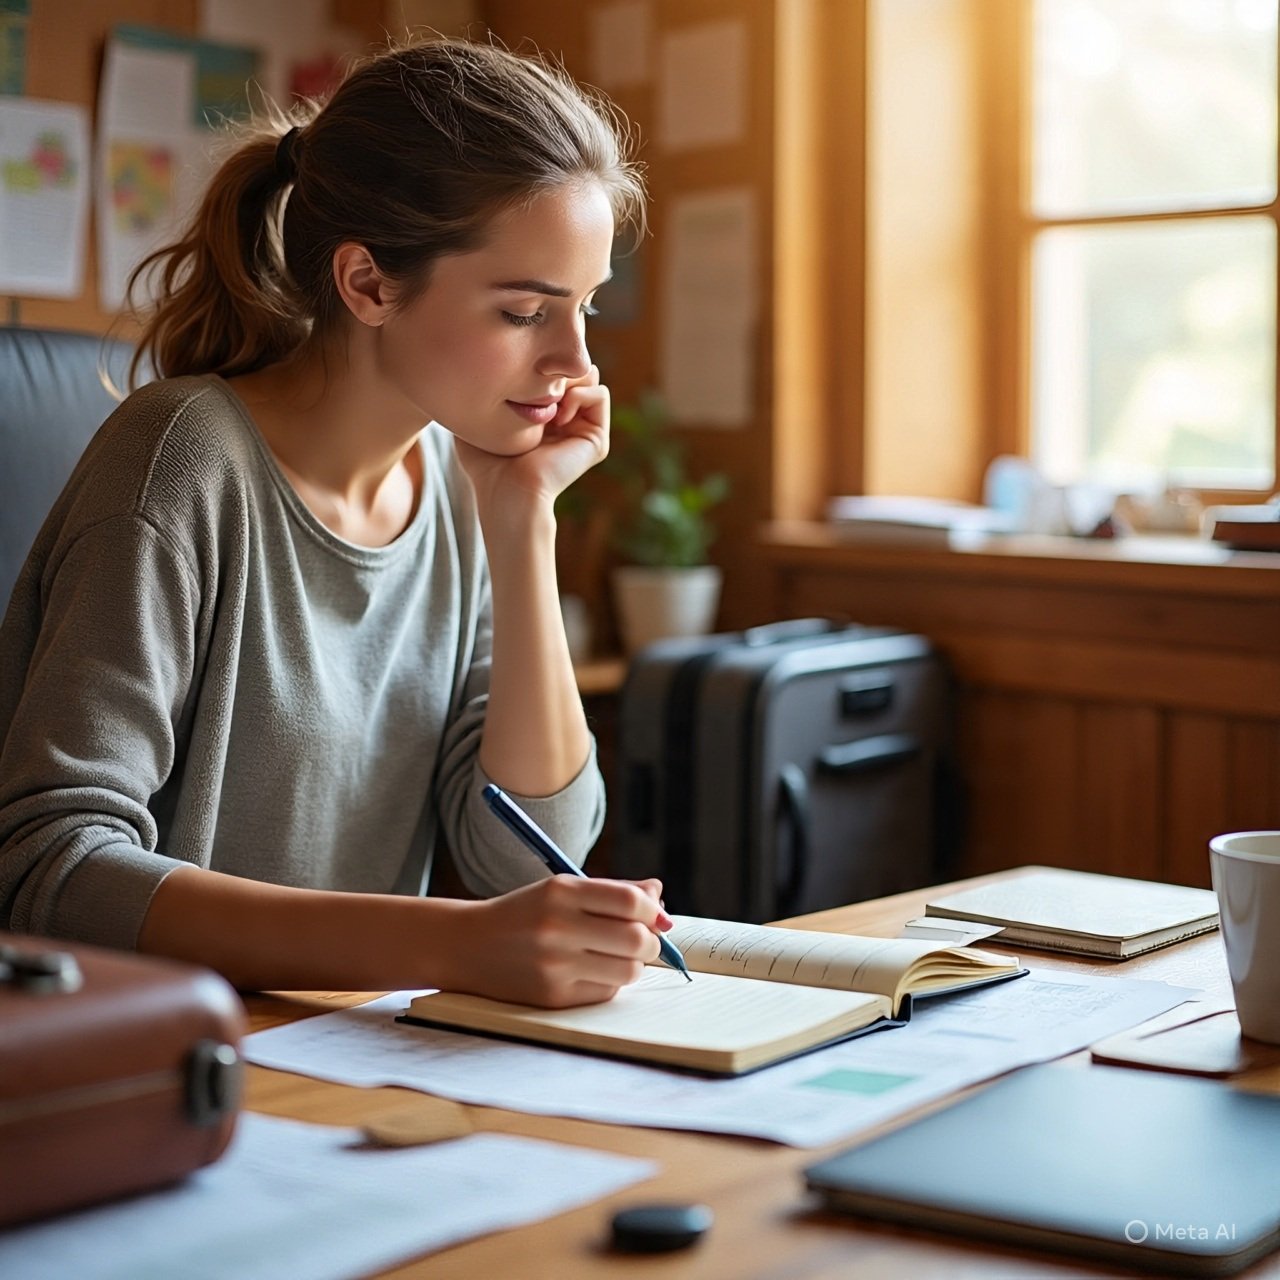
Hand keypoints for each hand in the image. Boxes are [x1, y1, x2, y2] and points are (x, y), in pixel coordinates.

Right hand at [449, 875, 669, 1007]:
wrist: (468, 945)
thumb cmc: (526, 914)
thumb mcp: (562, 889)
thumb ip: (614, 892)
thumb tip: (660, 900)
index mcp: (561, 892)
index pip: (629, 900)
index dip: (651, 909)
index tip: (651, 914)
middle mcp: (557, 927)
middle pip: (635, 939)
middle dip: (651, 941)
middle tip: (645, 940)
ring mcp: (554, 966)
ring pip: (628, 970)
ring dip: (634, 964)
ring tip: (618, 956)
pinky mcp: (553, 997)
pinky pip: (606, 992)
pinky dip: (610, 982)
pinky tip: (592, 971)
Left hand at [454, 366, 609, 519]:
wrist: (507, 493)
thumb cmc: (487, 466)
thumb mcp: (480, 419)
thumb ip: (485, 392)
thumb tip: (476, 365)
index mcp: (544, 416)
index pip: (552, 370)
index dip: (540, 363)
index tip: (519, 376)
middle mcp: (566, 420)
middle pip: (572, 368)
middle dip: (557, 367)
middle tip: (536, 383)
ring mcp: (582, 429)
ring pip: (590, 376)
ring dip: (568, 379)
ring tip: (546, 400)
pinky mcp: (596, 439)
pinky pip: (600, 394)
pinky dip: (580, 394)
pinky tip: (557, 415)